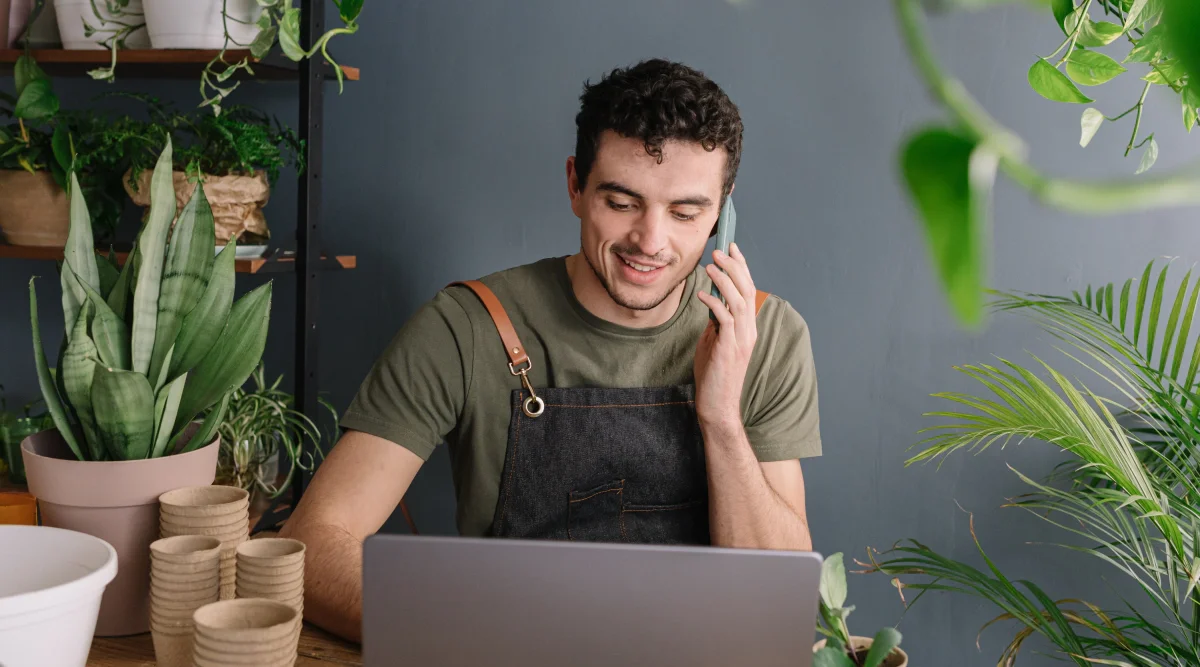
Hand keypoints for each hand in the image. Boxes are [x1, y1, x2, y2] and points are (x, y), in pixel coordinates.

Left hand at [694, 242, 757, 430]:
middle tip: (720, 250)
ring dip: (724, 279)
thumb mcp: (715, 341)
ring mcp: (742, 339)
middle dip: (734, 267)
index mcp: (748, 327)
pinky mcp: (729, 347)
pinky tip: (702, 294)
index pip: (748, 290)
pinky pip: (724, 318)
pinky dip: (714, 302)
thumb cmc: (714, 374)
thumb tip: (711, 300)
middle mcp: (749, 330)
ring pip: (738, 300)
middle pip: (747, 290)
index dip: (742, 267)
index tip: (732, 248)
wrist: (717, 405)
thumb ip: (717, 321)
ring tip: (711, 265)